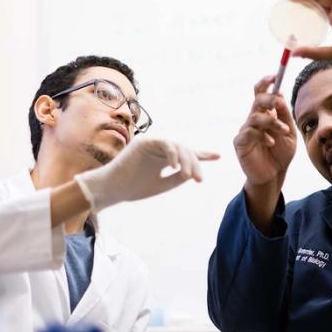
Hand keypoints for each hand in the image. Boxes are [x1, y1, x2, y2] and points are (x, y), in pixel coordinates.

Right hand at [75, 137, 218, 210]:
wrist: (112, 190)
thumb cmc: (134, 188)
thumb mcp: (163, 184)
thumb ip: (178, 177)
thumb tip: (194, 171)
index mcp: (165, 159)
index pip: (187, 154)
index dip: (203, 154)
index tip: (218, 156)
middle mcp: (160, 149)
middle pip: (186, 151)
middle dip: (195, 164)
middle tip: (199, 179)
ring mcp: (152, 144)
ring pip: (178, 146)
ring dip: (186, 160)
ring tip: (187, 176)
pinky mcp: (144, 142)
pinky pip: (165, 143)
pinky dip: (173, 154)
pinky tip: (175, 166)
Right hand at [233, 75, 296, 187]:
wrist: (274, 176)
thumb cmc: (281, 154)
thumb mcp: (289, 133)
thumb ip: (285, 116)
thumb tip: (280, 95)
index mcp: (264, 115)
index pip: (260, 94)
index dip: (265, 83)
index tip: (274, 75)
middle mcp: (253, 119)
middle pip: (257, 100)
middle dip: (269, 98)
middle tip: (279, 102)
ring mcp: (245, 130)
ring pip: (256, 117)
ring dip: (273, 122)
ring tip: (284, 132)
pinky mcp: (240, 143)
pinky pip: (249, 132)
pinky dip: (263, 135)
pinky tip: (271, 143)